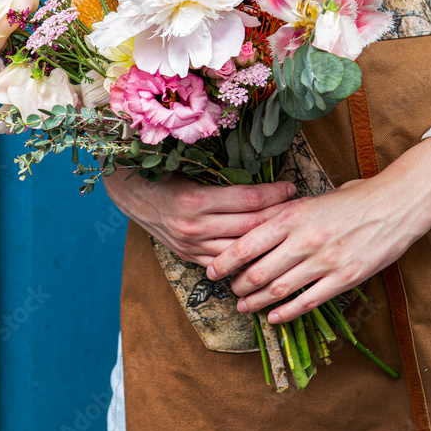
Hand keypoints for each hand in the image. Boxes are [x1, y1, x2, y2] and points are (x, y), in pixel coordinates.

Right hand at [103, 168, 295, 266]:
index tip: (292, 186)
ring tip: (290, 233)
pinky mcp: (188, 257)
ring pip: (241, 250)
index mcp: (195, 200)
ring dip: (268, 242)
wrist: (128, 192)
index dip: (276, 194)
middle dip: (280, 218)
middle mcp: (194, 228)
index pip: (249, 200)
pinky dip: (245, 259)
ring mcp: (191, 247)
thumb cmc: (161, 172)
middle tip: (301, 209)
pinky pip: (224, 264)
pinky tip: (265, 254)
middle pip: (251, 227)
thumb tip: (263, 175)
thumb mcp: (189, 167)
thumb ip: (223, 175)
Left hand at [205, 139, 430, 321]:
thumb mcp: (313, 198)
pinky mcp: (344, 279)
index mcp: (294, 215)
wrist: (397, 205)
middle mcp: (306, 240)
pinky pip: (308, 301)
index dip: (225, 260)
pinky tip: (274, 316)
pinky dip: (286, 312)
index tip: (212, 270)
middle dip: (239, 284)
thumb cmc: (354, 198)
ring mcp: (325, 262)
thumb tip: (255, 226)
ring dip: (257, 302)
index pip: (248, 243)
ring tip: (244, 305)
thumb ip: (285, 213)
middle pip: (259, 271)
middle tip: (230, 289)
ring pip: (280, 289)